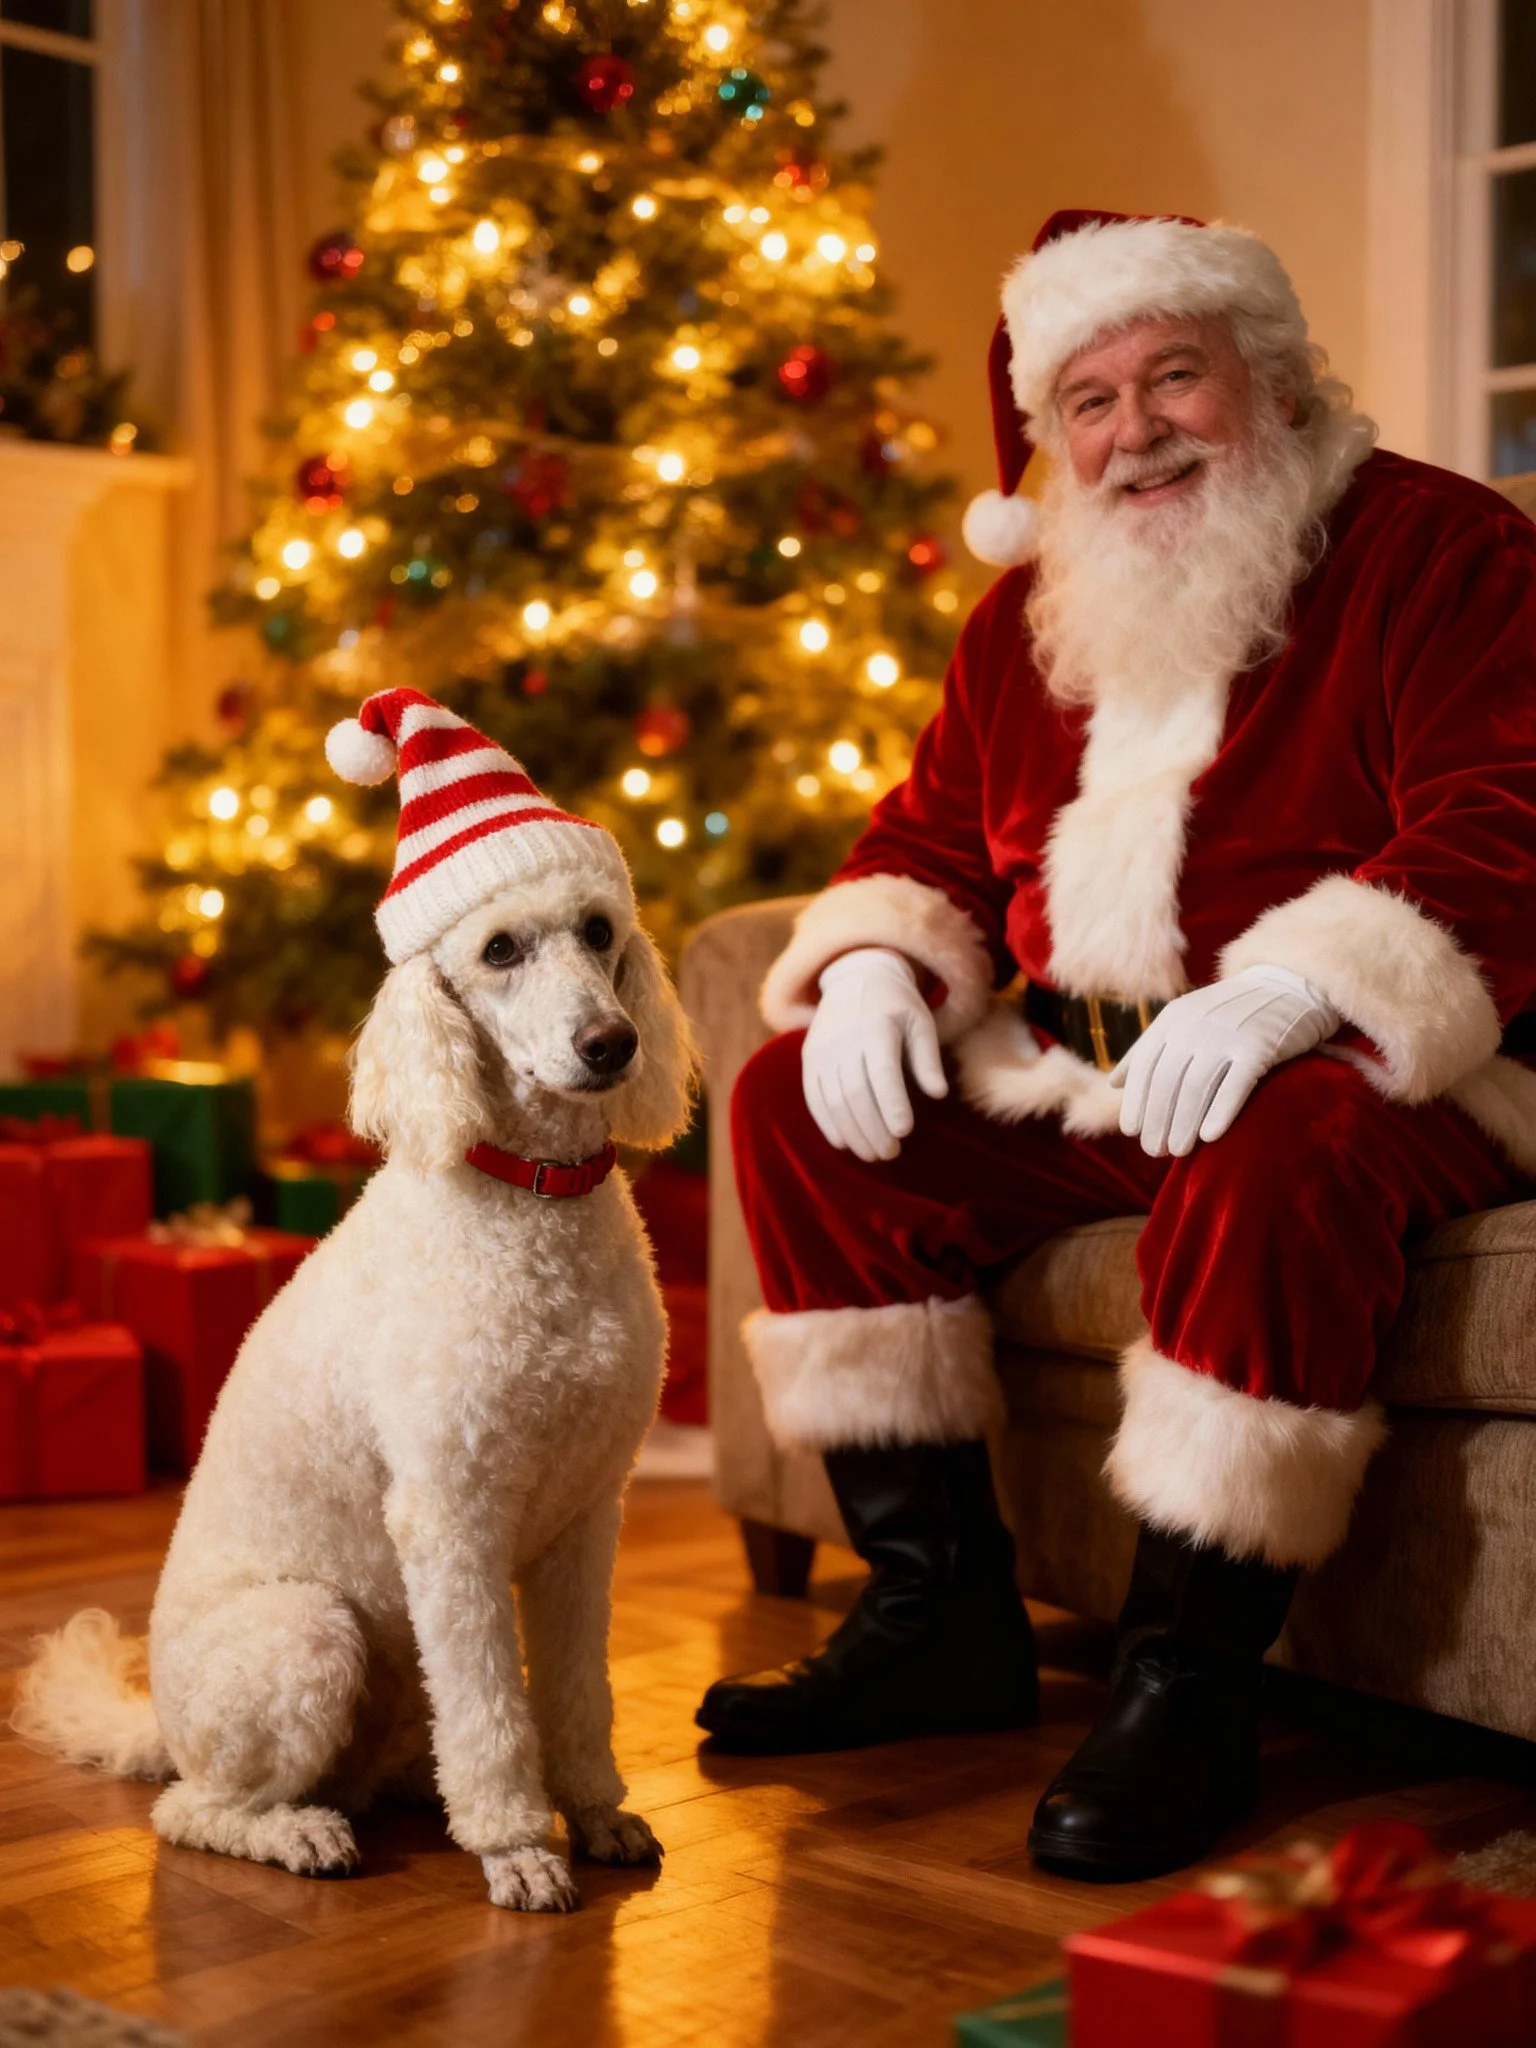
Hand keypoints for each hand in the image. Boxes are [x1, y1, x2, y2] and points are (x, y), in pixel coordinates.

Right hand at [802, 947, 947, 1161]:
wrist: (855, 976)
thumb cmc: (897, 1005)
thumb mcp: (920, 1022)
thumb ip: (928, 1058)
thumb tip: (938, 1094)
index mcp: (877, 1028)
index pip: (882, 1073)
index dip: (892, 1104)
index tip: (904, 1132)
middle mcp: (845, 1039)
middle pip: (855, 1092)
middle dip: (873, 1128)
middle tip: (890, 1153)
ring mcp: (823, 1049)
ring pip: (833, 1099)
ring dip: (852, 1132)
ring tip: (872, 1154)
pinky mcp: (810, 1058)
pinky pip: (814, 1096)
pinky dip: (827, 1122)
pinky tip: (843, 1142)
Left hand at [1112, 964, 1339, 1157]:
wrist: (1288, 987)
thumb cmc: (1230, 1012)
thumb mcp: (1185, 1020)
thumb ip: (1149, 1049)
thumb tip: (1114, 1084)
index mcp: (1173, 1019)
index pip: (1146, 1066)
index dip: (1136, 1101)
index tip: (1132, 1131)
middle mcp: (1195, 1025)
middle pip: (1167, 1081)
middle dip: (1157, 1120)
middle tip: (1154, 1151)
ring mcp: (1227, 1034)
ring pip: (1196, 1087)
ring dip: (1183, 1123)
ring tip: (1177, 1151)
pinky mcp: (1260, 1045)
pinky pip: (1235, 1084)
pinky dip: (1220, 1112)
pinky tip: (1210, 1137)